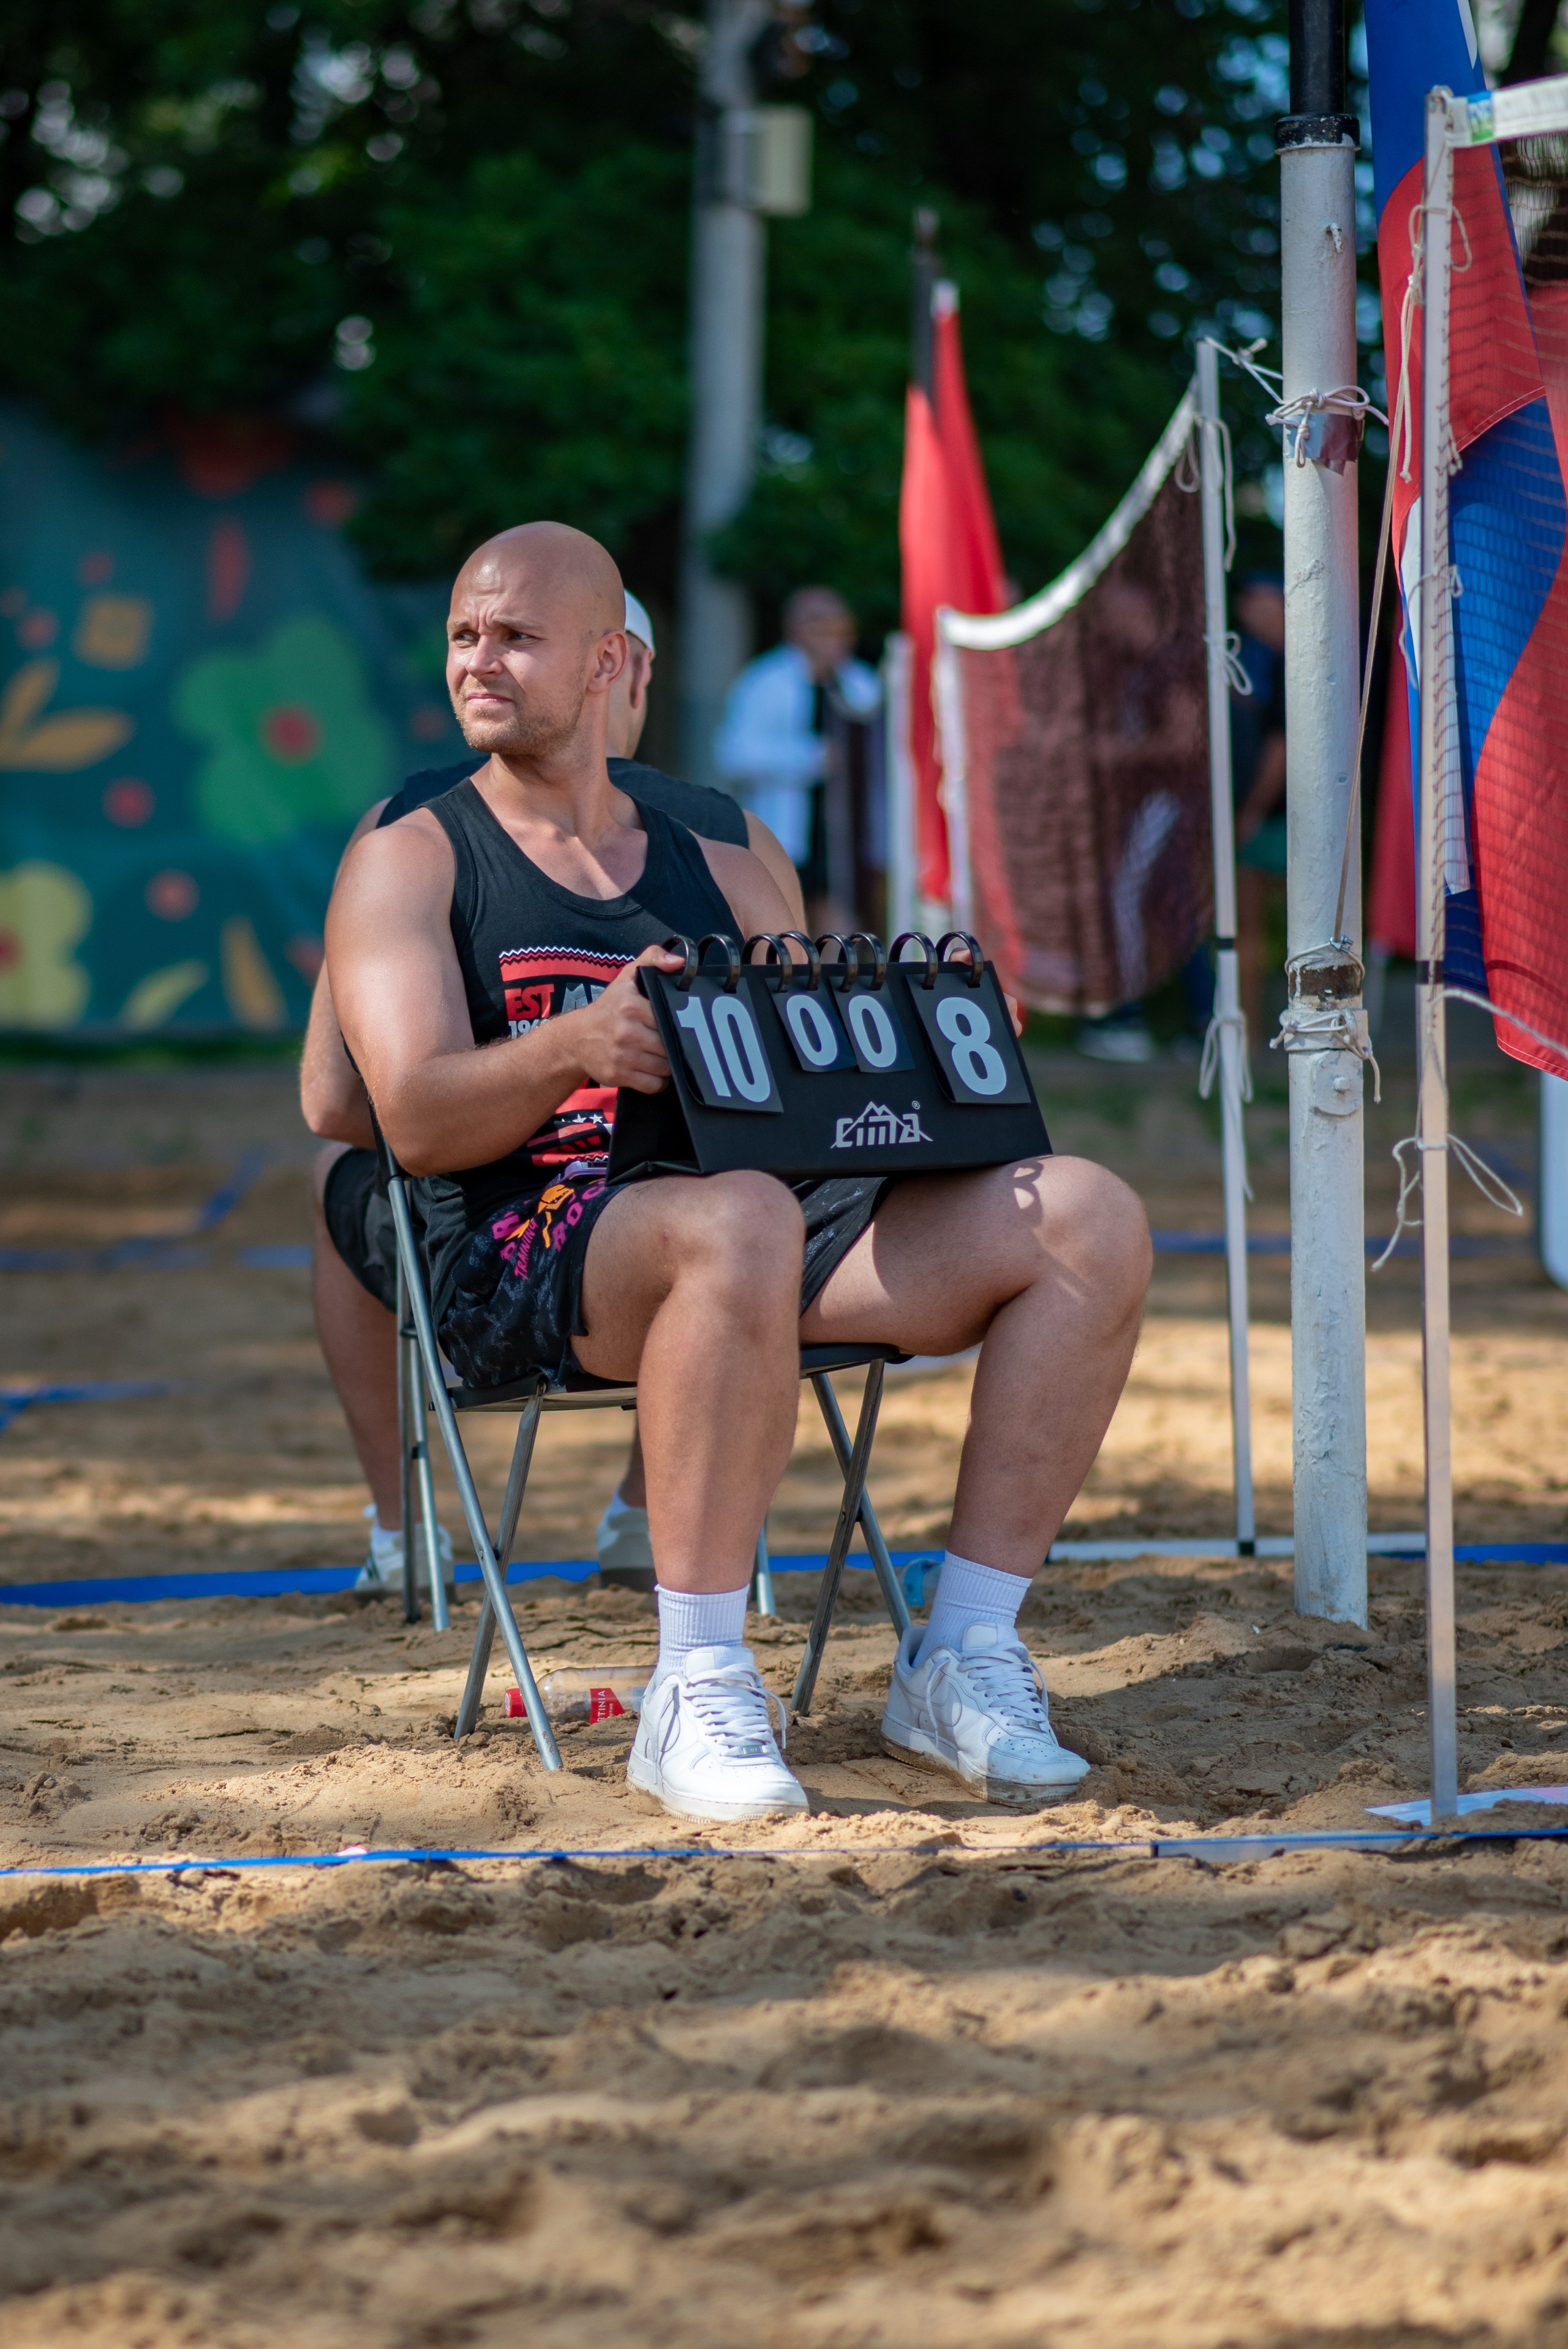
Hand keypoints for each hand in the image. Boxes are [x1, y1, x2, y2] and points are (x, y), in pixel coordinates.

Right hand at [570, 943, 680, 1094]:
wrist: (576, 1038)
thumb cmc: (609, 1007)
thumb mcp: (627, 977)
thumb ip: (653, 958)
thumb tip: (679, 963)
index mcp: (630, 1006)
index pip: (671, 1019)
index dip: (677, 1023)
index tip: (676, 1023)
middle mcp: (626, 1032)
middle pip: (670, 1046)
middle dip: (673, 1045)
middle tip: (669, 1041)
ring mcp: (622, 1056)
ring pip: (665, 1067)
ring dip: (667, 1064)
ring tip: (660, 1054)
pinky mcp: (619, 1076)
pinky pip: (653, 1085)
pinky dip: (657, 1081)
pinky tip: (652, 1070)